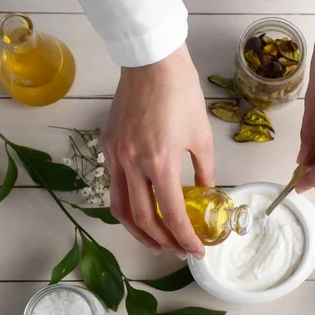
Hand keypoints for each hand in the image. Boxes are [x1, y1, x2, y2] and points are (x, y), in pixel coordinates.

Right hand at [101, 45, 213, 259]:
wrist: (152, 62)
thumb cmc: (181, 94)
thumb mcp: (202, 136)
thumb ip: (205, 171)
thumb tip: (207, 194)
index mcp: (161, 162)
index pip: (172, 214)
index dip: (185, 238)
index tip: (197, 251)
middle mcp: (133, 164)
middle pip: (143, 219)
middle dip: (162, 242)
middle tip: (177, 251)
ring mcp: (115, 155)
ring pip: (119, 208)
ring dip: (137, 231)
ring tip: (154, 242)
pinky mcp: (107, 146)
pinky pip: (113, 185)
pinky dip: (126, 204)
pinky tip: (139, 208)